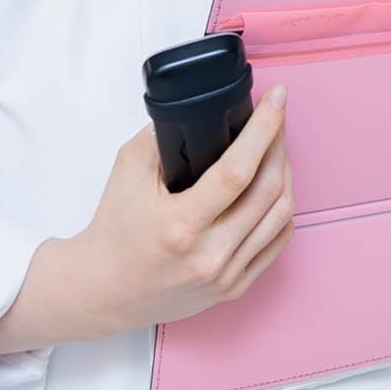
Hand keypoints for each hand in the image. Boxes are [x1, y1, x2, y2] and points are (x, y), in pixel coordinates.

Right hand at [0, 89, 295, 353]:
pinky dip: (282, 209)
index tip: (277, 98)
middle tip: (277, 118)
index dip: (264, 130)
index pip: (237, 172)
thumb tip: (200, 112)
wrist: (104, 291)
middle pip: (268, 190)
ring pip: (281, 215)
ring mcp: (226, 275)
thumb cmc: (115, 232)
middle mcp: (209, 255)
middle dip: (279, 143)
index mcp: (180, 225)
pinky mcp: (235, 287)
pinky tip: (276, 188)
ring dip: (286, 173)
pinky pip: (277, 242)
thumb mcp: (127, 172)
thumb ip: (161, 137)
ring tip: (276, 148)